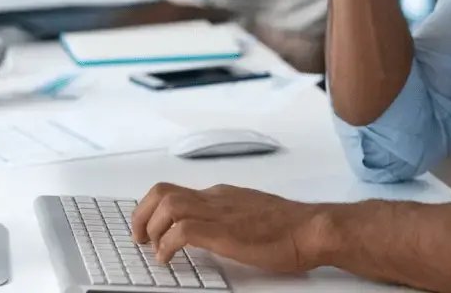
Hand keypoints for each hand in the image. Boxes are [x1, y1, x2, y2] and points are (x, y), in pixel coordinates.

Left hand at [131, 183, 327, 273]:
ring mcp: (219, 213)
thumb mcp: (252, 216)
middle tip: (139, 238)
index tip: (149, 229)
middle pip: (163, 191)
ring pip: (167, 205)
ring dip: (151, 228)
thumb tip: (214, 231)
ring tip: (153, 249)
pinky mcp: (223, 232)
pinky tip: (169, 259)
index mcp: (222, 195)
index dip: (154, 210)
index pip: (177, 191)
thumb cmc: (291, 227)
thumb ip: (231, 218)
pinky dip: (167, 245)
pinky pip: (181, 231)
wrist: (311, 229)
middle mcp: (216, 198)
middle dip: (142, 214)